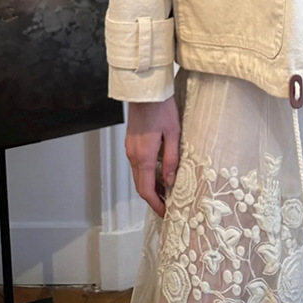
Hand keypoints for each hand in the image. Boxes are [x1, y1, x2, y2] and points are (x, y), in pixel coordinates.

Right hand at [125, 96, 180, 216]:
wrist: (145, 90)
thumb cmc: (161, 108)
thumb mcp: (173, 134)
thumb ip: (171, 159)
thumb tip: (171, 181)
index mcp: (143, 156)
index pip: (146, 190)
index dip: (155, 204)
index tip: (165, 212)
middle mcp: (133, 155)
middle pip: (140, 185)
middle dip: (153, 198)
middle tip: (167, 206)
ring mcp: (130, 148)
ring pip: (138, 175)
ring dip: (150, 186)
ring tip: (166, 191)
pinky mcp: (131, 142)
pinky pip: (137, 164)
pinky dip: (146, 174)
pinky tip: (159, 172)